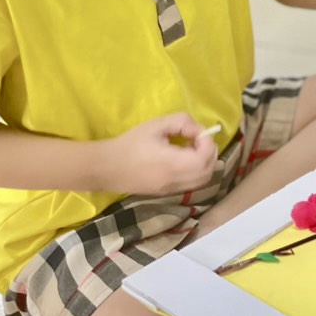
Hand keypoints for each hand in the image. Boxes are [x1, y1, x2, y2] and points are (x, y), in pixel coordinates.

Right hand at [97, 113, 218, 195]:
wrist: (106, 168)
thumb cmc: (131, 143)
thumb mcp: (157, 125)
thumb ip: (182, 122)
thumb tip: (198, 131)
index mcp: (173, 164)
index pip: (205, 158)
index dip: (207, 142)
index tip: (197, 132)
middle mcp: (175, 181)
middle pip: (208, 171)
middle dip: (209, 153)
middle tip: (198, 139)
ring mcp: (171, 190)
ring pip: (202, 181)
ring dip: (204, 163)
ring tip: (191, 149)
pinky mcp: (166, 193)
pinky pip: (191, 184)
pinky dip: (196, 172)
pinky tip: (183, 159)